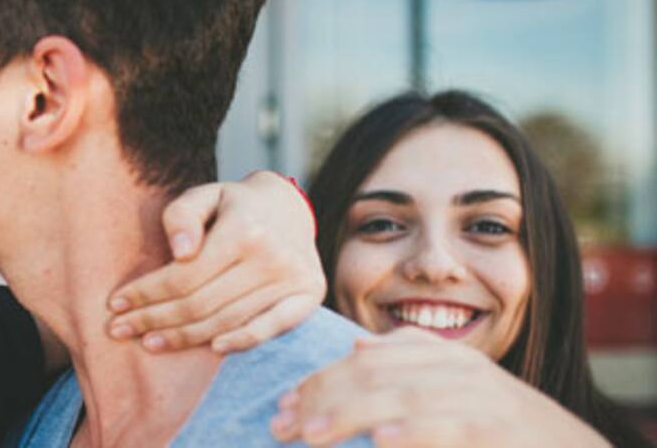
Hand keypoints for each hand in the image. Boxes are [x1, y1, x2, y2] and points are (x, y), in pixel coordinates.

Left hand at [105, 170, 324, 352]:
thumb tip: (181, 252)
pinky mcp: (307, 297)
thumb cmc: (234, 204)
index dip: (146, 294)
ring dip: (183, 338)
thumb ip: (182, 214)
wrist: (289, 208)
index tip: (116, 303)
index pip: (183, 276)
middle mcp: (271, 257)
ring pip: (226, 321)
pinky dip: (239, 343)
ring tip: (148, 342)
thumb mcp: (204, 194)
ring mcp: (292, 280)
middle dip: (153, 319)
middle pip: (200, 304)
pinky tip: (208, 348)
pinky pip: (269, 329)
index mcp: (244, 230)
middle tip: (120, 329)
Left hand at [270, 328, 610, 446]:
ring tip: (312, 435)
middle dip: (320, 399)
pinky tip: (380, 441)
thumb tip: (357, 347)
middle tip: (282, 425)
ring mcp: (479, 397)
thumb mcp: (456, 385)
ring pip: (400, 399)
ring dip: (349, 417)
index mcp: (440, 356)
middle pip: (372, 376)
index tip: (281, 406)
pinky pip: (447, 427)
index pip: (364, 361)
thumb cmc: (502, 426)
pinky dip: (412, 433)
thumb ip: (411, 360)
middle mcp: (457, 368)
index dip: (318, 381)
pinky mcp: (496, 429)